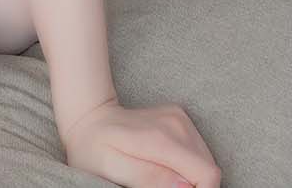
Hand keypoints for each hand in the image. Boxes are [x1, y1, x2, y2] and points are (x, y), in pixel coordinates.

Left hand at [61, 96, 220, 186]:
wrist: (88, 118)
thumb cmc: (95, 149)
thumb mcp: (114, 168)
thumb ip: (150, 178)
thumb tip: (186, 187)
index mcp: (161, 138)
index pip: (208, 174)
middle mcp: (176, 123)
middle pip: (209, 169)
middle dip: (193, 185)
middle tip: (161, 184)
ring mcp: (179, 117)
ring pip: (205, 161)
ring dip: (190, 175)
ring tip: (158, 173)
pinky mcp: (179, 117)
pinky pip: (197, 151)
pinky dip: (186, 164)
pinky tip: (162, 162)